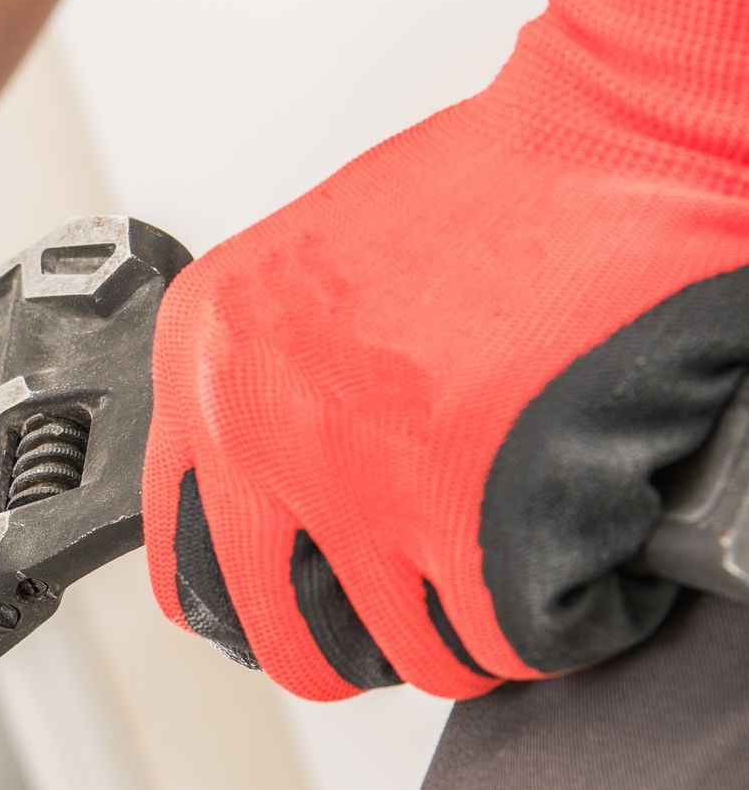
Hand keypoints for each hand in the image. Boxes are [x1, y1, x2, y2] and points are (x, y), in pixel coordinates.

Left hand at [144, 0, 748, 699]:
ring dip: (477, 638)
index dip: (252, 605)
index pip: (183, 555)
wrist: (606, 137)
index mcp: (207, 366)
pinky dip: (568, 625)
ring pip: (414, 652)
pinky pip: (514, 641)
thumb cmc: (487, 193)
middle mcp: (255, 426)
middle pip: (285, 636)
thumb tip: (282, 503)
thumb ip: (273, 392)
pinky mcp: (463, 506)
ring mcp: (353, 476)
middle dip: (364, 653)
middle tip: (421, 624)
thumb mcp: (310, 281)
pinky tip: (590, 574)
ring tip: (523, 580)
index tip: (294, 612)